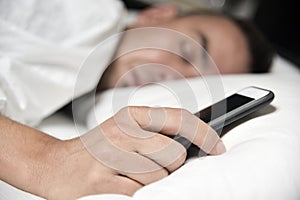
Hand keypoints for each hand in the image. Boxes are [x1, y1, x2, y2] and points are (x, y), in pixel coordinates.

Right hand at [38, 106, 225, 198]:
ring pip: (159, 177)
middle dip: (169, 166)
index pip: (179, 118)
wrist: (55, 164)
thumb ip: (156, 134)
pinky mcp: (101, 181)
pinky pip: (139, 192)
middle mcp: (122, 132)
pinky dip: (135, 192)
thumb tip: (194, 146)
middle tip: (148, 166)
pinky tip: (120, 184)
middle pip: (174, 153)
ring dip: (150, 182)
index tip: (218, 147)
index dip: (205, 134)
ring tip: (128, 175)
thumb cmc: (97, 149)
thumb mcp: (125, 131)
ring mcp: (110, 156)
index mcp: (131, 116)